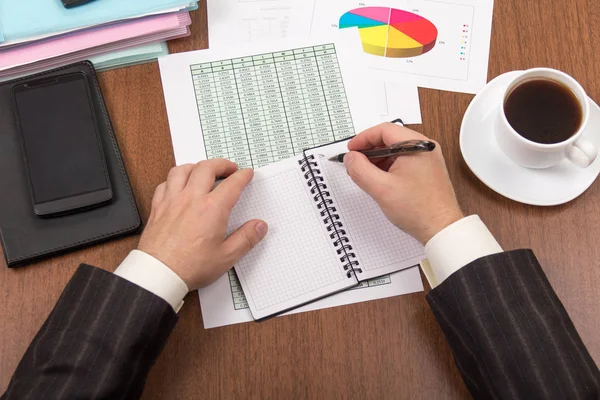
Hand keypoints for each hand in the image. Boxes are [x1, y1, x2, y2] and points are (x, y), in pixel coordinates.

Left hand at [138, 160, 267, 289]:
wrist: (159, 273)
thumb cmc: (190, 266)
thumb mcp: (226, 257)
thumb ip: (246, 238)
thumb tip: (259, 226)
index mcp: (212, 208)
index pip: (232, 184)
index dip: (242, 176)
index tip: (247, 174)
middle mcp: (191, 198)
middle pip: (207, 168)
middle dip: (221, 164)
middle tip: (229, 168)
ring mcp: (172, 200)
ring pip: (182, 170)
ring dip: (196, 166)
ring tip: (203, 170)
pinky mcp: (158, 207)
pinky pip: (165, 183)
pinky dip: (175, 179)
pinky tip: (178, 184)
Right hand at [344, 123, 462, 243]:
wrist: (441, 229)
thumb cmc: (419, 210)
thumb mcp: (381, 188)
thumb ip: (360, 170)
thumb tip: (350, 158)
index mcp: (417, 145)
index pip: (384, 130)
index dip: (363, 138)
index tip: (352, 150)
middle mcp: (425, 148)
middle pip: (390, 139)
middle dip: (369, 150)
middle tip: (355, 164)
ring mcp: (427, 159)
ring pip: (396, 150)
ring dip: (378, 160)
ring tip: (366, 175)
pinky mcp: (427, 170)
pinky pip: (403, 161)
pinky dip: (389, 167)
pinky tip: (380, 180)